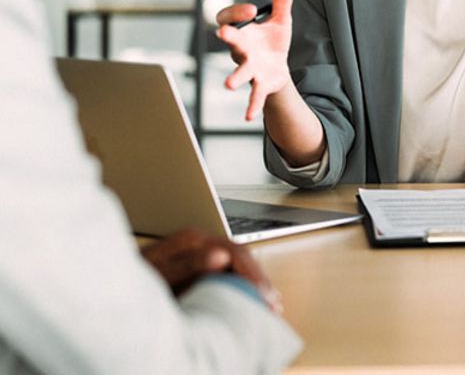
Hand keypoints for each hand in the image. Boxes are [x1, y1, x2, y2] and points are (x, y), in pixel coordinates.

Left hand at [141, 228, 281, 311]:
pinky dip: (243, 287)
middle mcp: (199, 244)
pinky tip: (252, 299)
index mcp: (193, 240)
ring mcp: (199, 254)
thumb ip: (190, 263)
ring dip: (254, 285)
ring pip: (237, 266)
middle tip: (272, 304)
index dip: (252, 274)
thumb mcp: (161, 272)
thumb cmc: (130, 281)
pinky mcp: (197, 268)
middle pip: (242, 258)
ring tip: (269, 305)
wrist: (110, 287)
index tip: (262, 295)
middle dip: (259, 281)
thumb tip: (220, 255)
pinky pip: (227, 273)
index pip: (236, 252)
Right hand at [216, 0, 293, 120]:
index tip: (252, 10)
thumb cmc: (273, 42)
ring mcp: (249, 69)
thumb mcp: (280, 18)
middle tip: (223, 34)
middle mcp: (241, 51)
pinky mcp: (260, 84)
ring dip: (234, 78)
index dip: (237, 13)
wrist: (278, 69)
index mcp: (243, 32)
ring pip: (239, 72)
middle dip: (228, 38)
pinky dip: (251, 105)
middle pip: (231, 44)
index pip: (227, 19)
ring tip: (229, 85)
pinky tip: (248, 116)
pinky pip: (254, 96)